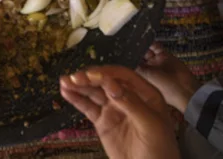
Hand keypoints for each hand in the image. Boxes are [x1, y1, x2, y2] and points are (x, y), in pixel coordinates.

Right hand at [60, 66, 179, 158]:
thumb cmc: (159, 148)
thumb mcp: (151, 125)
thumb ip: (132, 104)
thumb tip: (111, 84)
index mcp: (144, 93)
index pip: (123, 76)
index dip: (107, 73)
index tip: (91, 76)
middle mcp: (127, 97)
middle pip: (105, 82)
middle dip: (89, 78)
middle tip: (73, 78)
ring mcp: (113, 109)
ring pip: (94, 93)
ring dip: (79, 86)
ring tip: (64, 81)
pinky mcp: (103, 122)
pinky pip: (88, 107)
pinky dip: (77, 99)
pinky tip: (66, 92)